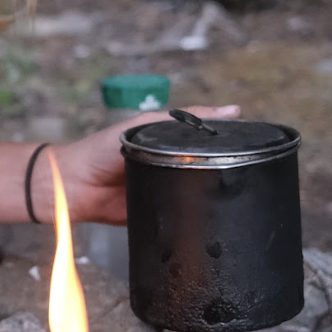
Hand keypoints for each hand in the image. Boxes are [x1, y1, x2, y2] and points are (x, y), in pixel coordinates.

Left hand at [45, 105, 241, 225]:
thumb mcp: (146, 126)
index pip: (209, 147)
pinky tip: (209, 220)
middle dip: (226, 177)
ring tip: (235, 199)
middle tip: (249, 178)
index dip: (231, 150)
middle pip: (208, 174)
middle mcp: (173, 170)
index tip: (258, 151)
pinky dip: (191, 221)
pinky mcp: (159, 220)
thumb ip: (184, 118)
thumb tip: (232, 110)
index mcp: (172, 147)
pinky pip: (180, 221)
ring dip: (210, 200)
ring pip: (198, 199)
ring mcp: (166, 195)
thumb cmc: (102, 150)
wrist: (74, 187)